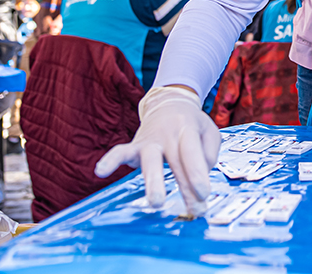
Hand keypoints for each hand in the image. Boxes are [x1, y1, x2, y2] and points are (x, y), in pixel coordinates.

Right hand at [95, 85, 220, 215]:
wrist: (169, 103)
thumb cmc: (191, 123)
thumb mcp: (209, 131)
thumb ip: (211, 151)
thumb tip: (204, 172)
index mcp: (188, 129)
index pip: (193, 153)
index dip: (198, 174)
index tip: (204, 194)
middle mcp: (168, 134)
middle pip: (175, 160)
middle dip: (183, 185)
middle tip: (192, 207)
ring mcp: (149, 140)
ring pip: (150, 160)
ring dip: (154, 181)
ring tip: (156, 202)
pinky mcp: (134, 146)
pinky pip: (120, 152)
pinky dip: (110, 160)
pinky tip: (101, 171)